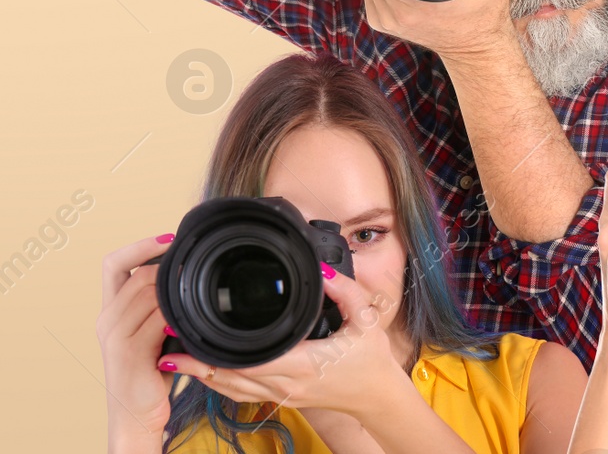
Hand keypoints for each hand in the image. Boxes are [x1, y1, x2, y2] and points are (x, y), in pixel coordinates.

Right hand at [98, 235, 176, 445]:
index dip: (140, 244)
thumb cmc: (152, 369)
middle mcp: (106, 320)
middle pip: (138, 274)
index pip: (113, 263)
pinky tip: (187, 320)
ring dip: (175, 292)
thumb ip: (158, 304)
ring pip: (148, 293)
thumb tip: (185, 273)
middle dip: (168, 270)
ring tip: (193, 297)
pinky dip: (175, 315)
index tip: (169, 236)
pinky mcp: (127, 352)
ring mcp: (114, 336)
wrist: (138, 413)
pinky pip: (156, 319)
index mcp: (110, 310)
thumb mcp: (153, 330)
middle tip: (193, 272)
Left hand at [160, 266, 409, 423]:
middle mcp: (285, 385)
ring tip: (174, 359)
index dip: (215, 354)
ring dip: (201, 376)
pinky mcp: (282, 399)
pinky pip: (243, 392)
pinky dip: (220, 382)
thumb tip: (323, 271)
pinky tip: (205, 372)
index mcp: (303, 365)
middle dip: (195, 365)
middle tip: (167, 345)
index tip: (190, 338)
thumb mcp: (366, 321)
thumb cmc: (372, 362)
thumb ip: (346, 293)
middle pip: (228, 378)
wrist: (378, 397)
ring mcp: (282, 396)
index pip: (249, 361)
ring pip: (231, 389)